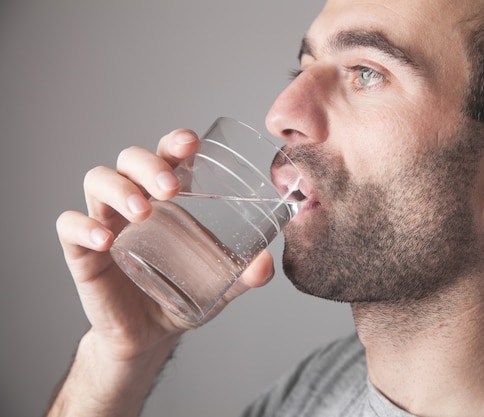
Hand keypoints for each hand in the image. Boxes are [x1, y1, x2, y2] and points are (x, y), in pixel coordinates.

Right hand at [56, 129, 274, 360]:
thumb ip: (245, 275)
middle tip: (170, 189)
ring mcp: (105, 221)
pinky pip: (68, 225)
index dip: (174, 143)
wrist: (150, 334)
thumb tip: (267, 264)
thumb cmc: (181, 293)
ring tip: (142, 212)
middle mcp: (133, 201)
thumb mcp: (219, 285)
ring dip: (119, 189)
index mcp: (166, 199)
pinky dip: (83, 226)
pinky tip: (105, 239)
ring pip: (97, 180)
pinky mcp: (82, 250)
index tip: (192, 143)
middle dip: (149, 165)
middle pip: (130, 159)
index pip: (166, 156)